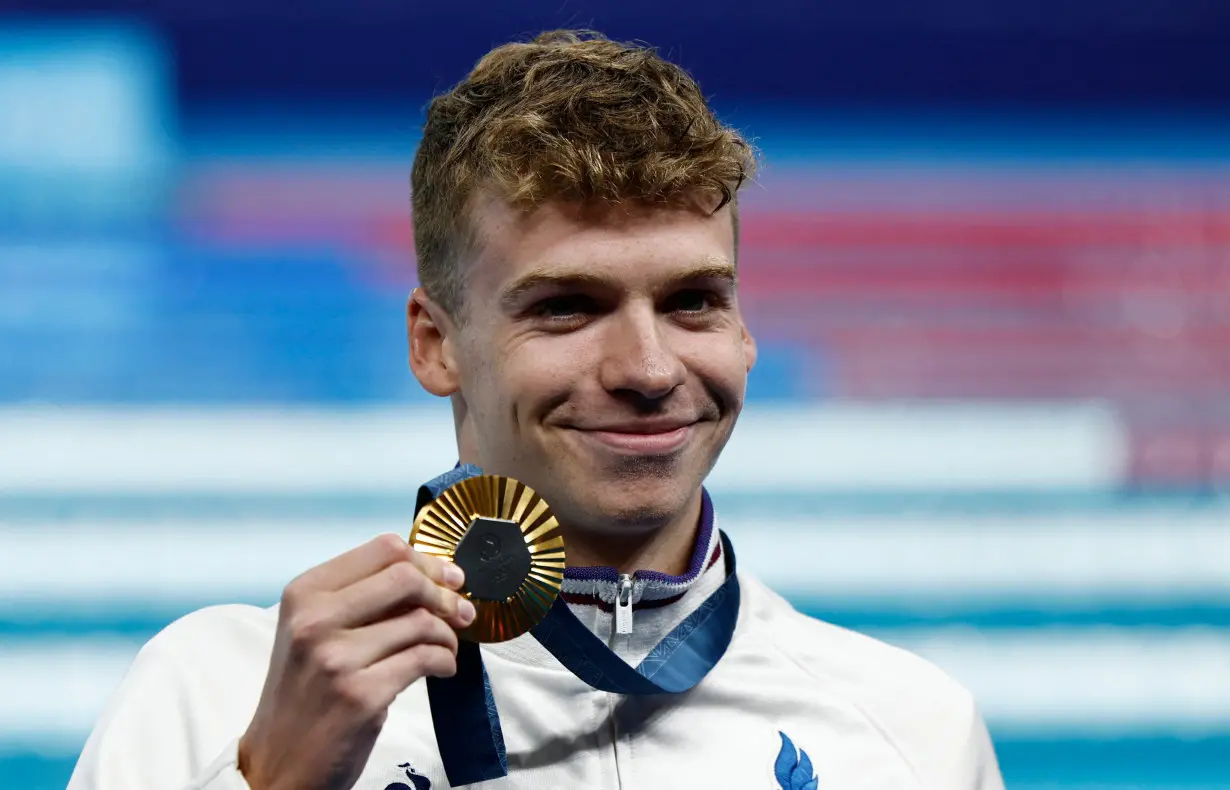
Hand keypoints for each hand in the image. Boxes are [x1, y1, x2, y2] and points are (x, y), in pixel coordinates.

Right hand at [238, 534, 475, 789]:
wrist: (276, 763)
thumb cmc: (304, 695)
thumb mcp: (314, 633)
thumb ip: (362, 600)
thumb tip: (433, 576)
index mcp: (304, 593)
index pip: (383, 549)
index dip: (427, 561)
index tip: (448, 578)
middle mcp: (315, 620)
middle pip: (406, 577)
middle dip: (445, 594)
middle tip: (461, 611)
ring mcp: (336, 658)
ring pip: (422, 621)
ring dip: (448, 634)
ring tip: (446, 647)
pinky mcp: (360, 695)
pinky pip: (425, 659)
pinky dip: (446, 661)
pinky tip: (442, 668)